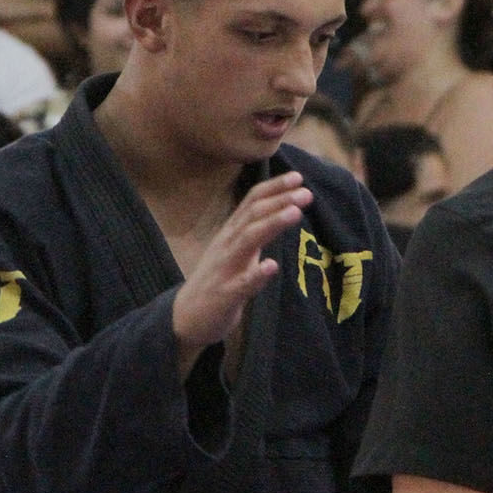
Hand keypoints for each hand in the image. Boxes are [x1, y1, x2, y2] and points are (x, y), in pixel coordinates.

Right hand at [170, 172, 311, 370]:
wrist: (186, 316)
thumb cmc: (218, 279)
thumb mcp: (236, 249)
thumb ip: (255, 230)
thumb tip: (283, 210)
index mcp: (231, 232)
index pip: (252, 202)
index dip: (274, 188)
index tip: (298, 177)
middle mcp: (227, 244)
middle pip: (253, 215)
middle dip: (280, 201)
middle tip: (306, 192)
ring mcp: (225, 269)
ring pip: (248, 241)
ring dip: (272, 224)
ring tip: (295, 213)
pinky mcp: (225, 295)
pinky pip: (241, 284)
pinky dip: (256, 274)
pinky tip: (272, 266)